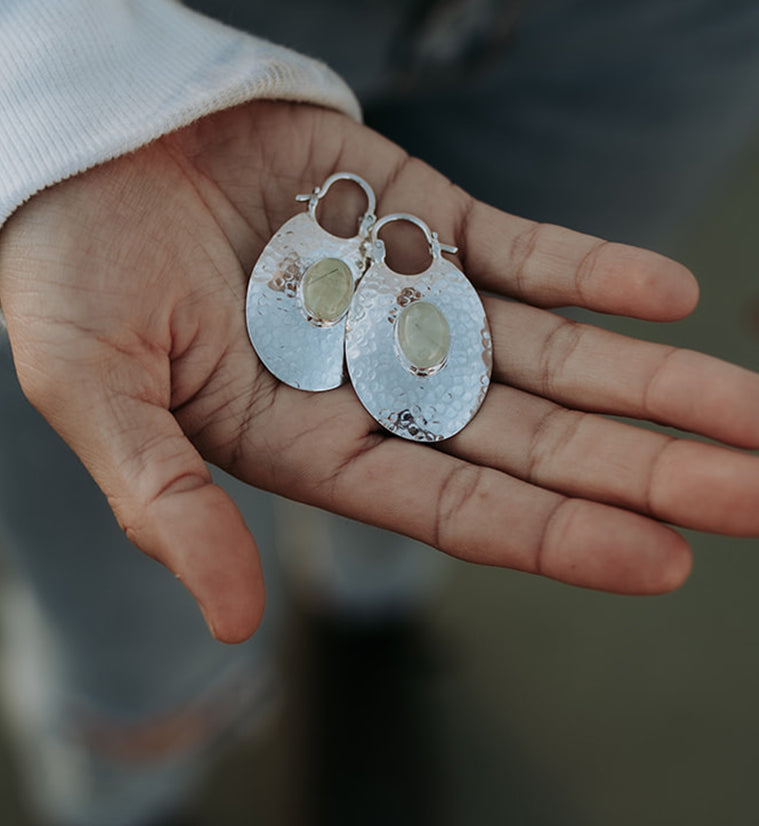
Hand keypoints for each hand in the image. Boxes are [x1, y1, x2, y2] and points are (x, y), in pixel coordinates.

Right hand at [1, 102, 756, 641]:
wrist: (86, 152)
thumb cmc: (67, 274)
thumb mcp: (94, 391)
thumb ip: (166, 501)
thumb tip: (229, 619)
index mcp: (310, 442)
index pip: (454, 504)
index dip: (555, 535)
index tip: (662, 559)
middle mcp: (377, 381)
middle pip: (532, 439)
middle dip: (642, 467)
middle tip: (753, 492)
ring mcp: (408, 298)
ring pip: (550, 350)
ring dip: (648, 376)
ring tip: (748, 411)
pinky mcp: (418, 215)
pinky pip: (518, 248)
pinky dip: (589, 269)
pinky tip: (664, 294)